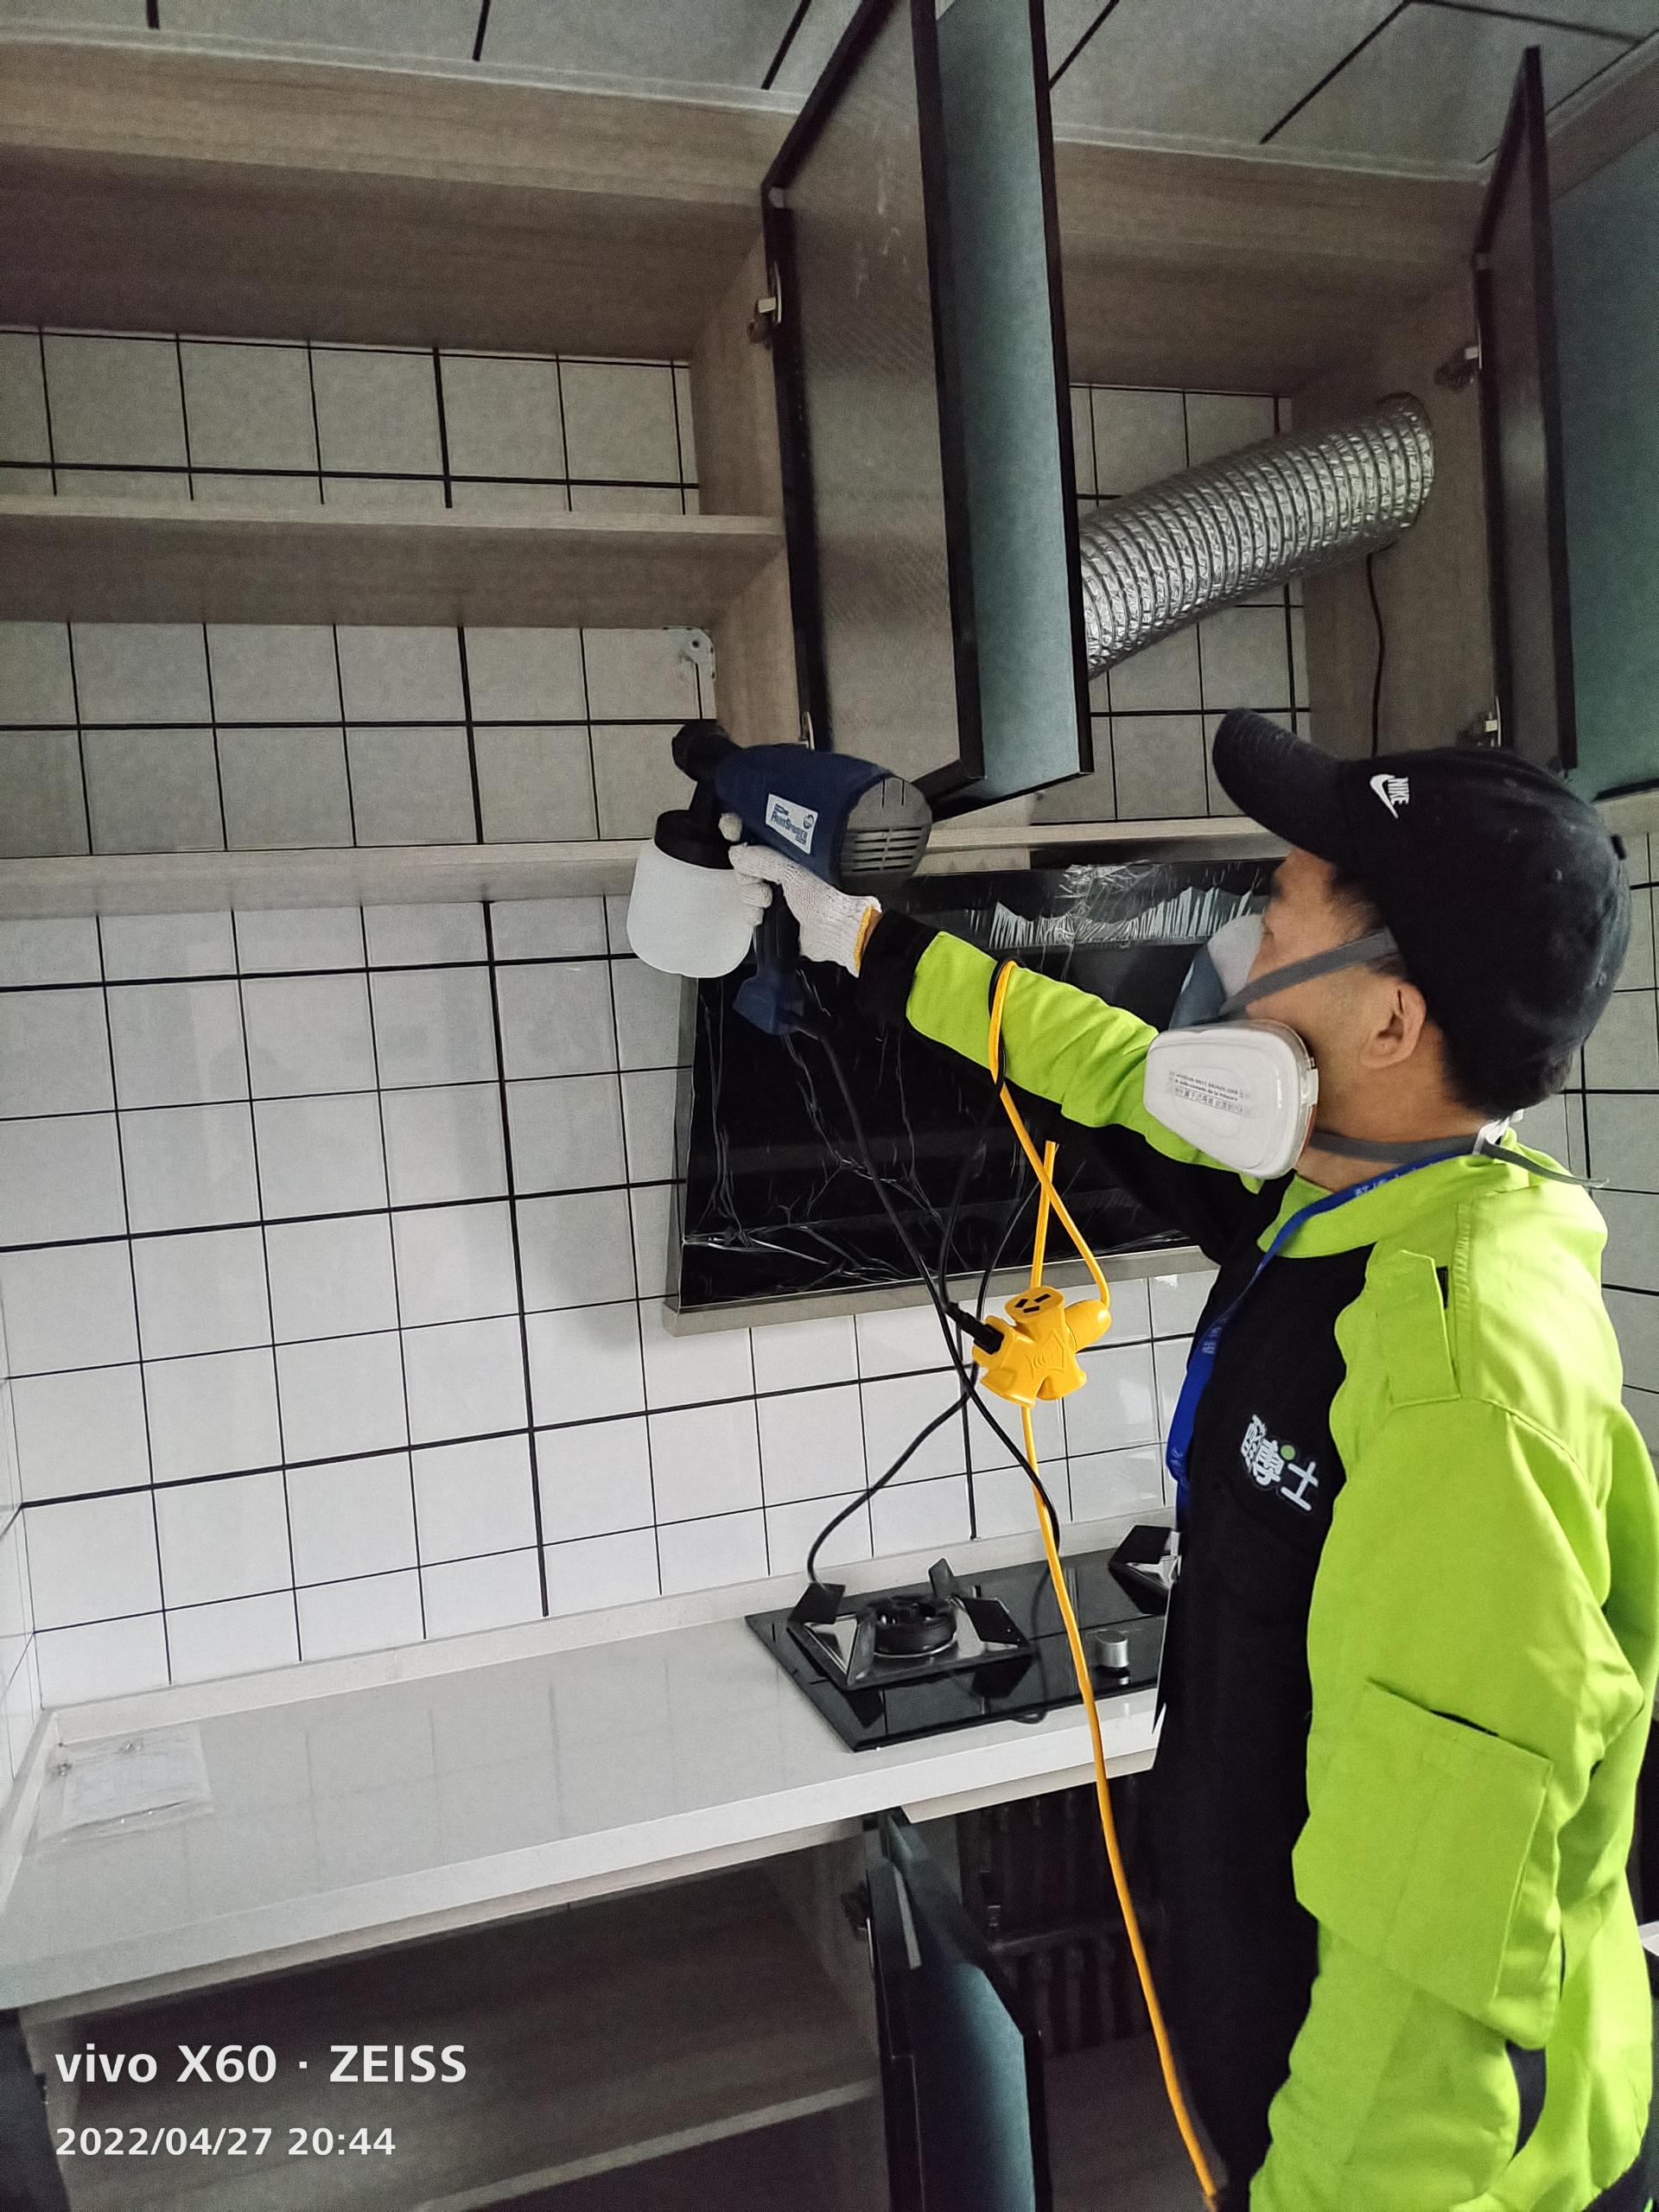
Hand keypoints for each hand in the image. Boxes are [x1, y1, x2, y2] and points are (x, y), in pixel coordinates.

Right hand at [726, 840, 880, 973]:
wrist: (834, 932)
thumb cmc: (827, 898)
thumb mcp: (790, 870)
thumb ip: (761, 858)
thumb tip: (737, 853)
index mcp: (789, 849)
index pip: (757, 832)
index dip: (740, 829)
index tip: (731, 831)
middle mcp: (783, 867)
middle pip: (745, 862)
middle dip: (748, 874)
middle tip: (762, 881)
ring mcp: (777, 889)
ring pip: (746, 886)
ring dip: (752, 897)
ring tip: (769, 900)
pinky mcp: (773, 910)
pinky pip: (749, 908)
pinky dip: (753, 913)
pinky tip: (765, 914)